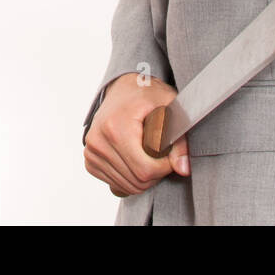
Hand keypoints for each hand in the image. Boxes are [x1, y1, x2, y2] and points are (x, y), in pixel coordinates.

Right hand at [84, 73, 189, 196]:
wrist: (123, 88)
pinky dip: (130, 178)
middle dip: (156, 174)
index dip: (164, 168)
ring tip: (148, 154)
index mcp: (115, 127)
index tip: (171, 155)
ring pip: (127, 187)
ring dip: (143, 177)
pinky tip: (135, 159)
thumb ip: (180, 140)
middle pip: (136, 181)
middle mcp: (98, 140)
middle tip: (161, 154)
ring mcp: (91, 151)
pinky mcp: (90, 159)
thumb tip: (183, 169)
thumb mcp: (169, 108)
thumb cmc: (146, 95)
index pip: (145, 170)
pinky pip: (115, 184)